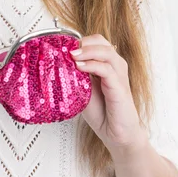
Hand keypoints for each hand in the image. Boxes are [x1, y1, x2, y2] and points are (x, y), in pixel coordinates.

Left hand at [70, 34, 147, 153]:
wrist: (116, 134)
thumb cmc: (102, 112)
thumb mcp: (83, 90)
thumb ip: (75, 76)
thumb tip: (57, 65)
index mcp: (107, 64)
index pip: (95, 41)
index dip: (79, 41)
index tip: (63, 46)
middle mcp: (115, 66)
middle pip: (101, 41)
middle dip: (82, 42)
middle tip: (66, 49)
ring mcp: (119, 75)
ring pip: (105, 51)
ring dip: (86, 50)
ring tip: (71, 55)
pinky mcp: (120, 87)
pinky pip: (106, 69)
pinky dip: (92, 65)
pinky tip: (79, 67)